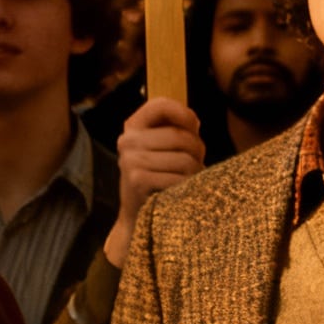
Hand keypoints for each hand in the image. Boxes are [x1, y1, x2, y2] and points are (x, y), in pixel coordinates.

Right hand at [106, 95, 204, 266]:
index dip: (185, 114)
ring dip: (194, 171)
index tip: (194, 127)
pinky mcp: (136, 180)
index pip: (161, 105)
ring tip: (187, 179)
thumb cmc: (161, 178)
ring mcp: (130, 160)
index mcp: (133, 127)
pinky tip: (179, 192)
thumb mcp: (166, 149)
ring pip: (184, 158)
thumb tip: (193, 122)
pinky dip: (186, 186)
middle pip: (181, 136)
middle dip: (197, 150)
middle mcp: (127, 141)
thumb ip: (177, 130)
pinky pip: (178, 177)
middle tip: (194, 164)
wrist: (140, 218)